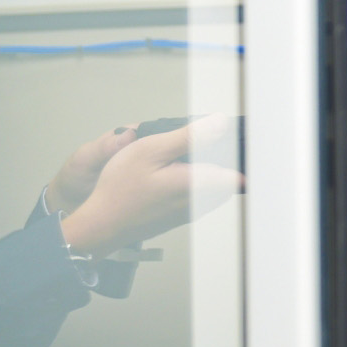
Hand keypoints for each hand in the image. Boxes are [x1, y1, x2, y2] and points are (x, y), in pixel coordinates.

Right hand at [59, 115, 244, 255]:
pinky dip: (192, 178)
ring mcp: (196, 210)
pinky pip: (200, 191)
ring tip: (180, 156)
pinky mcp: (184, 214)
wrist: (101, 223)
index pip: (244, 169)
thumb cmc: (122, 188)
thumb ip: (191, 137)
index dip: (239, 150)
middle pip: (230, 173)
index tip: (230, 138)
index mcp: (203, 184)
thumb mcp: (153, 150)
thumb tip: (220, 123)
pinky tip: (170, 171)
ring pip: (215, 182)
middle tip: (197, 143)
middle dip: (219, 156)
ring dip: (204, 167)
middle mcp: (205, 201)